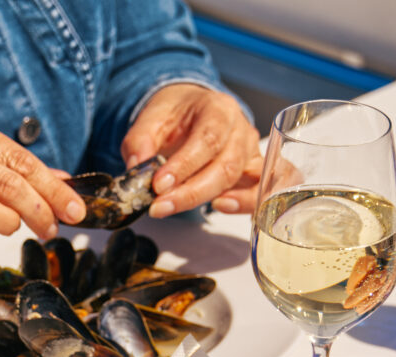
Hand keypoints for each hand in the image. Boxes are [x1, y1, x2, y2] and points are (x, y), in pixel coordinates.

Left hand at [121, 84, 261, 215]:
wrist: (191, 109)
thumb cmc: (176, 114)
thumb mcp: (151, 118)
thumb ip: (140, 141)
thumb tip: (136, 167)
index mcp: (218, 109)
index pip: (208, 139)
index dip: (184, 166)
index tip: (159, 185)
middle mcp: (240, 129)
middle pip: (226, 165)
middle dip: (190, 192)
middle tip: (159, 206)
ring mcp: (250, 151)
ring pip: (241, 180)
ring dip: (210, 199)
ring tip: (179, 208)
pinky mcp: (253, 171)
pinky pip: (259, 191)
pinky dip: (244, 204)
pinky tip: (220, 207)